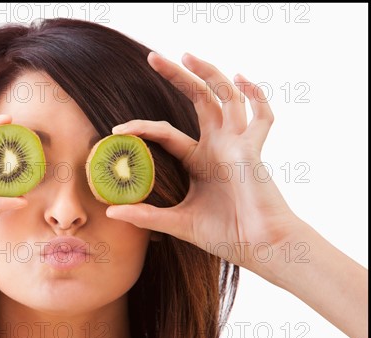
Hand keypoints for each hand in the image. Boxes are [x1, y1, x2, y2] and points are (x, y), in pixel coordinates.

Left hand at [106, 52, 300, 273]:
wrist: (257, 248)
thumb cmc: (224, 235)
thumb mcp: (178, 223)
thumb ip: (146, 216)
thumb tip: (110, 212)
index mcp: (199, 160)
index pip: (166, 133)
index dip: (142, 128)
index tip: (116, 130)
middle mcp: (217, 146)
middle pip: (196, 100)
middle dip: (177, 76)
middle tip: (152, 57)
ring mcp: (236, 145)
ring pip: (225, 97)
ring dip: (209, 74)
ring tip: (186, 55)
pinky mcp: (253, 150)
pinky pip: (261, 117)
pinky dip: (257, 95)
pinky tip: (242, 78)